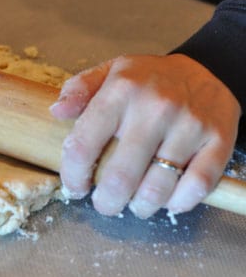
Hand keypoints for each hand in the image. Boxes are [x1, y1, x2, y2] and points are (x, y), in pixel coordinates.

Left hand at [50, 54, 240, 217]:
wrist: (208, 69)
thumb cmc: (148, 80)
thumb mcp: (109, 72)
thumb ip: (79, 89)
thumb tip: (57, 111)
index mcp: (120, 91)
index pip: (83, 146)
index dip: (73, 176)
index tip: (75, 187)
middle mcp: (155, 108)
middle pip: (120, 177)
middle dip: (106, 201)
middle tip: (105, 203)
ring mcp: (189, 125)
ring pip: (157, 189)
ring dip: (140, 207)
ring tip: (134, 203)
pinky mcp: (218, 140)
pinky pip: (196, 186)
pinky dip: (178, 203)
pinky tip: (167, 200)